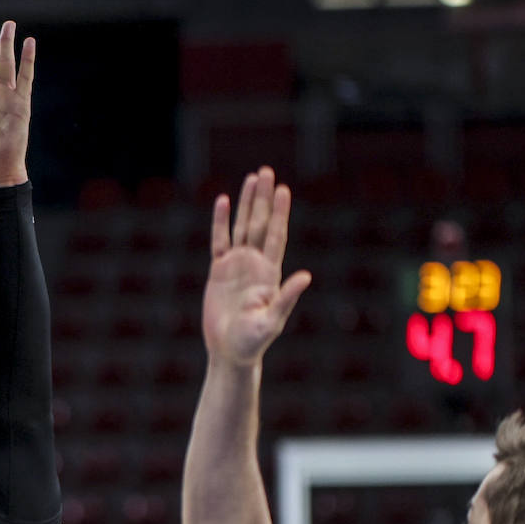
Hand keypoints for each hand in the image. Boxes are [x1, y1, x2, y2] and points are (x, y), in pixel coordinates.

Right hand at [202, 166, 310, 365]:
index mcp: (270, 273)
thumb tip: (306, 276)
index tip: (283, 190)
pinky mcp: (218, 272)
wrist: (230, 352)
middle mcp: (255, 264)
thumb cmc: (253, 341)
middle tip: (266, 172)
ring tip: (251, 178)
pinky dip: (220, 222)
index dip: (279, 213)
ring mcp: (236, 266)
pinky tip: (222, 201)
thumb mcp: (273, 321)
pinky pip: (219, 242)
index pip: (276, 236)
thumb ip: (288, 297)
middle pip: (259, 223)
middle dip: (263, 198)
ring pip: (241, 227)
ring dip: (246, 203)